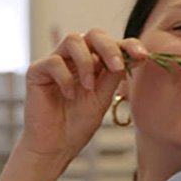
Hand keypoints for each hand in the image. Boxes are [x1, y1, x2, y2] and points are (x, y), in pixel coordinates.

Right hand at [19, 29, 146, 166]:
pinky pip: (54, 61)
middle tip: (118, 66)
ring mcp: (56, 62)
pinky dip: (65, 78)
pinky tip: (70, 95)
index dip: (128, 45)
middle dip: (109, 47)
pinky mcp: (37, 71)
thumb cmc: (78, 123)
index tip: (143, 55)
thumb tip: (132, 57)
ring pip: (73, 39)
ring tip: (89, 86)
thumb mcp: (103, 98)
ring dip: (86, 62)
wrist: (56, 146)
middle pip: (93, 34)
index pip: (112, 44)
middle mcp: (75, 58)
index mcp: (94, 63)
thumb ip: (113, 76)